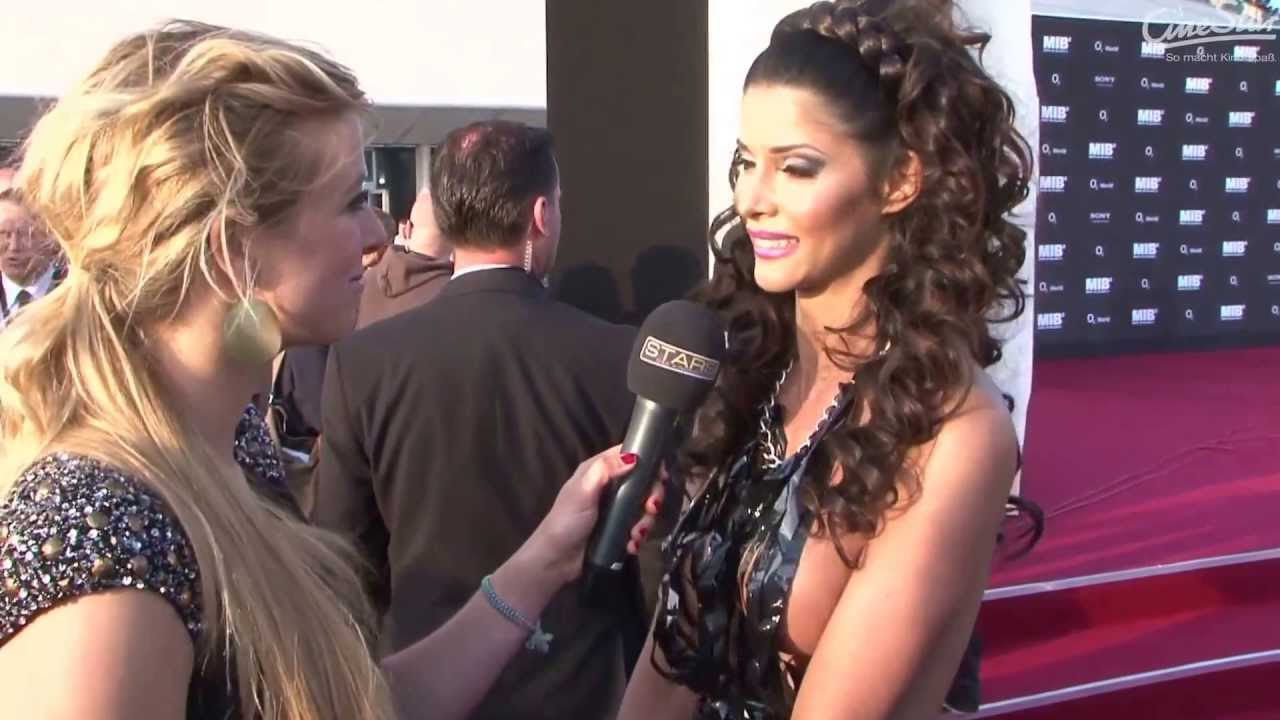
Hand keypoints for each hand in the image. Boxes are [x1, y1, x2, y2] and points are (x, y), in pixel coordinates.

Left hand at [526, 446, 664, 584]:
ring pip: (643, 506)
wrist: (556, 559)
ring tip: (636, 535)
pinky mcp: (618, 528)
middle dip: (652, 496)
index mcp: (598, 470)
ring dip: (645, 521)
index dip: (648, 461)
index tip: (661, 475)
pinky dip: (638, 536)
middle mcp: (609, 486)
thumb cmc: (566, 521)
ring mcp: (614, 508)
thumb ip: (604, 471)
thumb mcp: (582, 492)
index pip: (628, 455)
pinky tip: (631, 545)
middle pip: (643, 482)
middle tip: (651, 508)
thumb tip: (633, 457)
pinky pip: (637, 526)